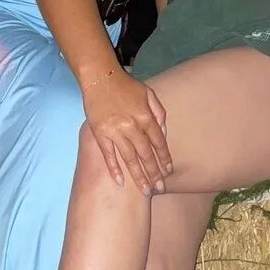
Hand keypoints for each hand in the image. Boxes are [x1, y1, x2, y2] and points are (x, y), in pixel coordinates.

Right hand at [82, 68, 172, 193]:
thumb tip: (163, 132)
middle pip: (146, 154)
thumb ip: (159, 112)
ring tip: (145, 191)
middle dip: (154, 173)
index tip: (168, 171)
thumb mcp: (148, 93)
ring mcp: (115, 131)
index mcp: (145, 116)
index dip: (164, 157)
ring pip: (129, 158)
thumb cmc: (126, 86)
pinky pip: (109, 155)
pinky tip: (121, 182)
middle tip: (159, 189)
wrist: (101, 78)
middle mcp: (132, 126)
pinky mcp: (100, 134)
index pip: (158, 142)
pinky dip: (114, 169)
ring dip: (138, 176)